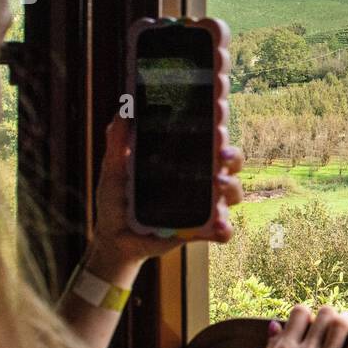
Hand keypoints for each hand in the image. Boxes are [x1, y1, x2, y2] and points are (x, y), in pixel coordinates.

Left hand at [87, 110, 244, 279]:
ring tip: (219, 185)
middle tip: (220, 152)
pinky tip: (218, 226)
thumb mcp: (113, 170)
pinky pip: (222, 230)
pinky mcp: (201, 230)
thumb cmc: (116, 201)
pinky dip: (224, 229)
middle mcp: (201, 178)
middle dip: (232, 155)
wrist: (114, 240)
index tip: (221, 108)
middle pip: (230, 162)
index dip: (220, 123)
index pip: (209, 137)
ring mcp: (204, 205)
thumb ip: (117, 143)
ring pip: (234, 192)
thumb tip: (123, 111)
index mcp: (184, 158)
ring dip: (232, 187)